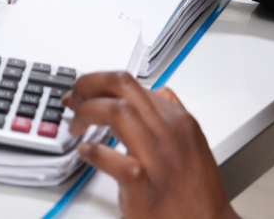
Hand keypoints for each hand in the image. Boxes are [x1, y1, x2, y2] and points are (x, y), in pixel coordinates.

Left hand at [65, 71, 238, 218]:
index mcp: (178, 119)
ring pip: (118, 112)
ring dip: (88, 112)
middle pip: (123, 85)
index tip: (86, 90)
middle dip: (90, 84)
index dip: (101, 83)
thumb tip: (153, 95)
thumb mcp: (192, 141)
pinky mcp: (143, 187)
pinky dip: (93, 152)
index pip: (132, 83)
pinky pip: (113, 160)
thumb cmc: (198, 191)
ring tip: (76, 123)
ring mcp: (156, 158)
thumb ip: (171, 115)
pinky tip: (85, 151)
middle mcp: (168, 132)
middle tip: (75, 97)